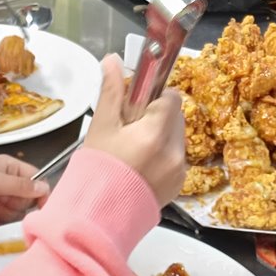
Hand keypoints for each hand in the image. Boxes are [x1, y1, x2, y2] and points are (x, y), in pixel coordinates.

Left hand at [0, 154, 49, 225]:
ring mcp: (1, 197)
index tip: (41, 207)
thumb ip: (22, 186)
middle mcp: (9, 182)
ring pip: (16, 211)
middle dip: (15, 203)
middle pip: (27, 199)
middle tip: (1, 200)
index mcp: (12, 168)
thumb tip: (44, 188)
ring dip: (5, 212)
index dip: (40, 193)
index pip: (36, 179)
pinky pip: (5, 218)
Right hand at [84, 55, 185, 206]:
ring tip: (134, 148)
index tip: (136, 105)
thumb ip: (112, 91)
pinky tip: (141, 164)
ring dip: (161, 134)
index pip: (171, 97)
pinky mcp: (179, 184)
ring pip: (177, 136)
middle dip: (157, 114)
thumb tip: (113, 60)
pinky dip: (163, 155)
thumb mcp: (101, 126)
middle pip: (176, 116)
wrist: (97, 216)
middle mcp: (174, 152)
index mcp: (155, 134)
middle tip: (131, 127)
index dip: (154, 96)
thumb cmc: (96, 169)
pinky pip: (176, 157)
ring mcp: (179, 170)